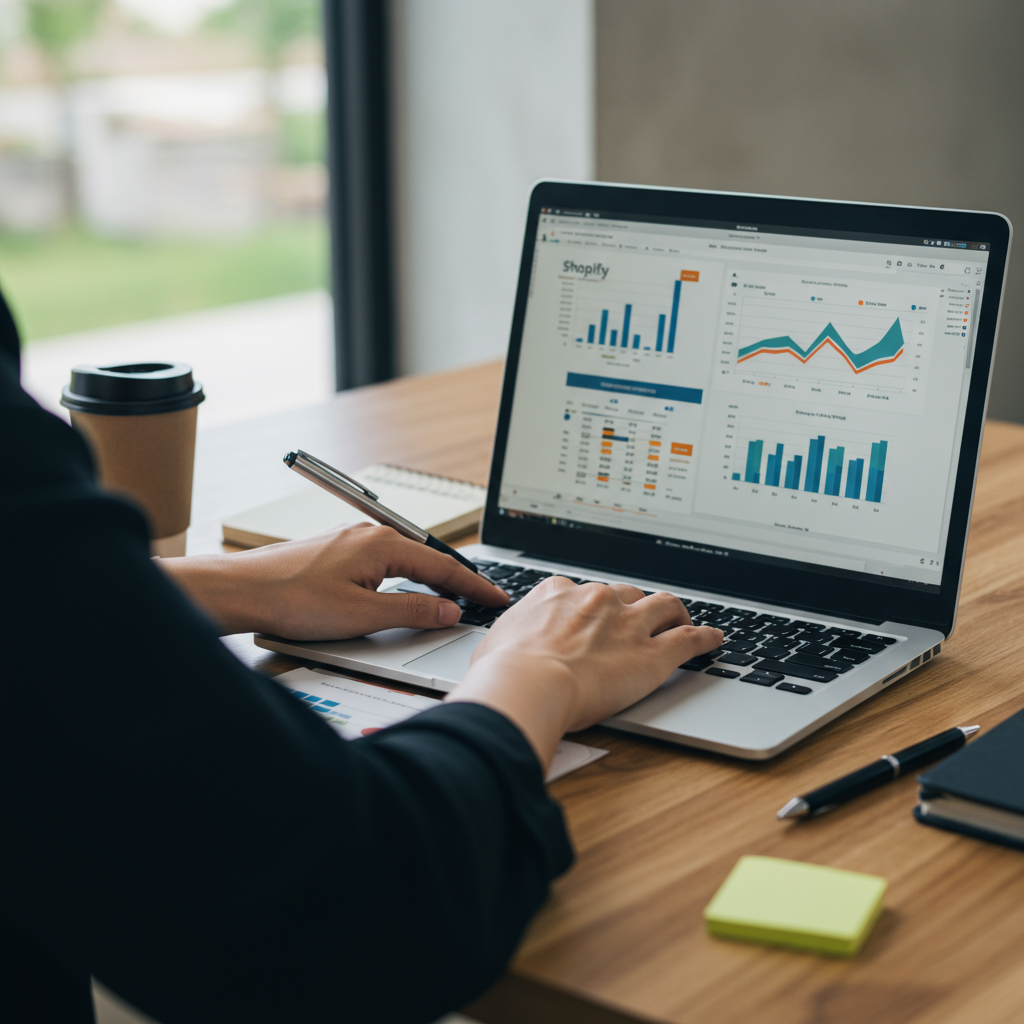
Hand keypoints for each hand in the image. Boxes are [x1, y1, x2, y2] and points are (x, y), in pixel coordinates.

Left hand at [159, 523, 507, 638]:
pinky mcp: (336, 554)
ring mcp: (351, 542)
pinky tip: (401, 594)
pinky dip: (403, 580)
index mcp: (384, 544)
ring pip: (404, 562)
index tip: (497, 598)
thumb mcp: (363, 614)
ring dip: (428, 582)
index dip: (475, 587)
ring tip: (449, 601)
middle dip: (457, 581)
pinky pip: (384, 564)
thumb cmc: (292, 599)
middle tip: (482, 601)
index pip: (444, 566)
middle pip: (427, 560)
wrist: (241, 591)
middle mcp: (370, 535)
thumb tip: (449, 610)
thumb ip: (412, 613)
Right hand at [446, 578, 722, 768]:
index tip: (596, 615)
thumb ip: (516, 632)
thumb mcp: (500, 639)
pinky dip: (705, 637)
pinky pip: (689, 638)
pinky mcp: (652, 654)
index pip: (584, 592)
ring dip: (675, 611)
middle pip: (626, 594)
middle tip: (639, 618)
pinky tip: (714, 640)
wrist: (526, 684)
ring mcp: (628, 624)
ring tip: (682, 617)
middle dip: (634, 605)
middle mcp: (597, 600)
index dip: (593, 606)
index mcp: (559, 593)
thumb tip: (508, 643)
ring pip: (663, 605)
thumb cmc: (504, 670)